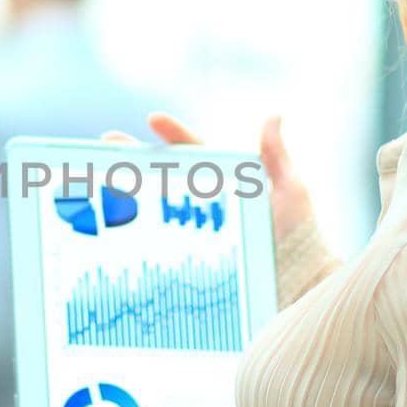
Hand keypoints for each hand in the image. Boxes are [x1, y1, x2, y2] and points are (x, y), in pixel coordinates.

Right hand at [104, 111, 313, 242]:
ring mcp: (194, 236)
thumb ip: (276, 158)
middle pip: (164, 179)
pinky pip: (160, 248)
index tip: (153, 119)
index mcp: (226, 185)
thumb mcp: (291, 194)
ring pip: (156, 211)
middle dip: (134, 161)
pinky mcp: (189, 263)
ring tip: (103, 185)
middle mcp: (205, 208)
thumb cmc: (302, 241)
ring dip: (128, 198)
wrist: (304, 291)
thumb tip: (274, 115)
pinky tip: (115, 235)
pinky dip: (136, 240)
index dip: (174, 135)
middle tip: (107, 146)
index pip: (195, 153)